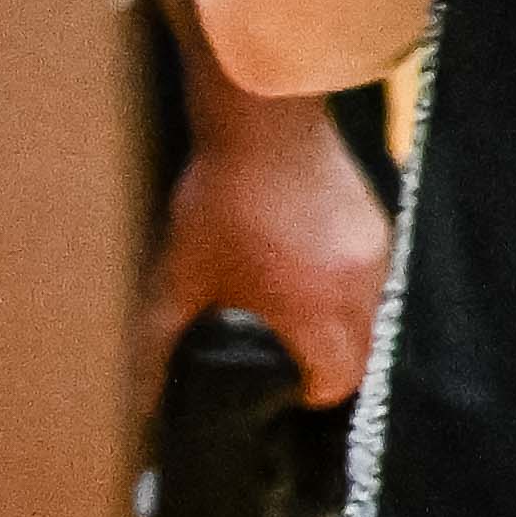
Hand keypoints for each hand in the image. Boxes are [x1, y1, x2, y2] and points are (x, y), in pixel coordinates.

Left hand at [144, 93, 391, 399]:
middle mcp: (356, 287)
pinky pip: (374, 276)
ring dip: (344, 326)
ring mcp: (373, 252)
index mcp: (312, 309)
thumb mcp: (180, 276)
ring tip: (301, 311)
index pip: (336, 381)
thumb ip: (162, 342)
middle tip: (291, 356)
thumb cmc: (220, 198)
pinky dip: (349, 287)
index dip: (311, 393)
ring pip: (373, 314)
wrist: (263, 120)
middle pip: (363, 355)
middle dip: (332, 365)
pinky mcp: (376, 221)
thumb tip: (139, 396)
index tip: (282, 384)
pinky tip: (313, 268)